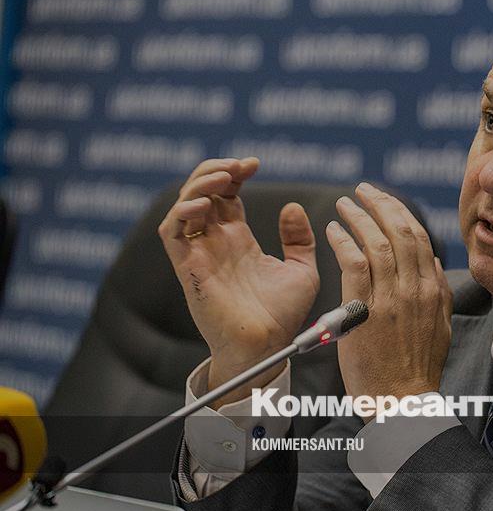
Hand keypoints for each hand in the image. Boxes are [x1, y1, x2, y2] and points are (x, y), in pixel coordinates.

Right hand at [158, 158, 319, 406]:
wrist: (268, 346)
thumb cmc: (282, 315)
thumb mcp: (302, 270)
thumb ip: (299, 239)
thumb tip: (291, 207)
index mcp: (238, 240)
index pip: (226, 194)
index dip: (234, 173)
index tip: (254, 164)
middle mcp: (215, 243)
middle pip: (201, 192)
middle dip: (216, 170)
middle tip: (239, 165)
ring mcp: (200, 253)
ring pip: (183, 206)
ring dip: (198, 185)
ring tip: (223, 177)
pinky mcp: (188, 267)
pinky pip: (172, 233)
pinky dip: (181, 213)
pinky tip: (203, 205)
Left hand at [324, 183, 451, 412]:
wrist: (401, 401)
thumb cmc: (416, 369)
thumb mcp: (441, 327)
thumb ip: (437, 293)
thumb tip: (433, 263)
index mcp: (432, 291)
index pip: (418, 238)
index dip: (399, 212)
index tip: (384, 200)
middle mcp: (414, 289)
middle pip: (399, 231)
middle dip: (380, 204)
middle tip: (362, 190)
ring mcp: (389, 300)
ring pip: (375, 243)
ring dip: (358, 217)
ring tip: (344, 204)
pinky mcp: (363, 312)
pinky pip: (353, 264)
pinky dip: (343, 242)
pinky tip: (333, 231)